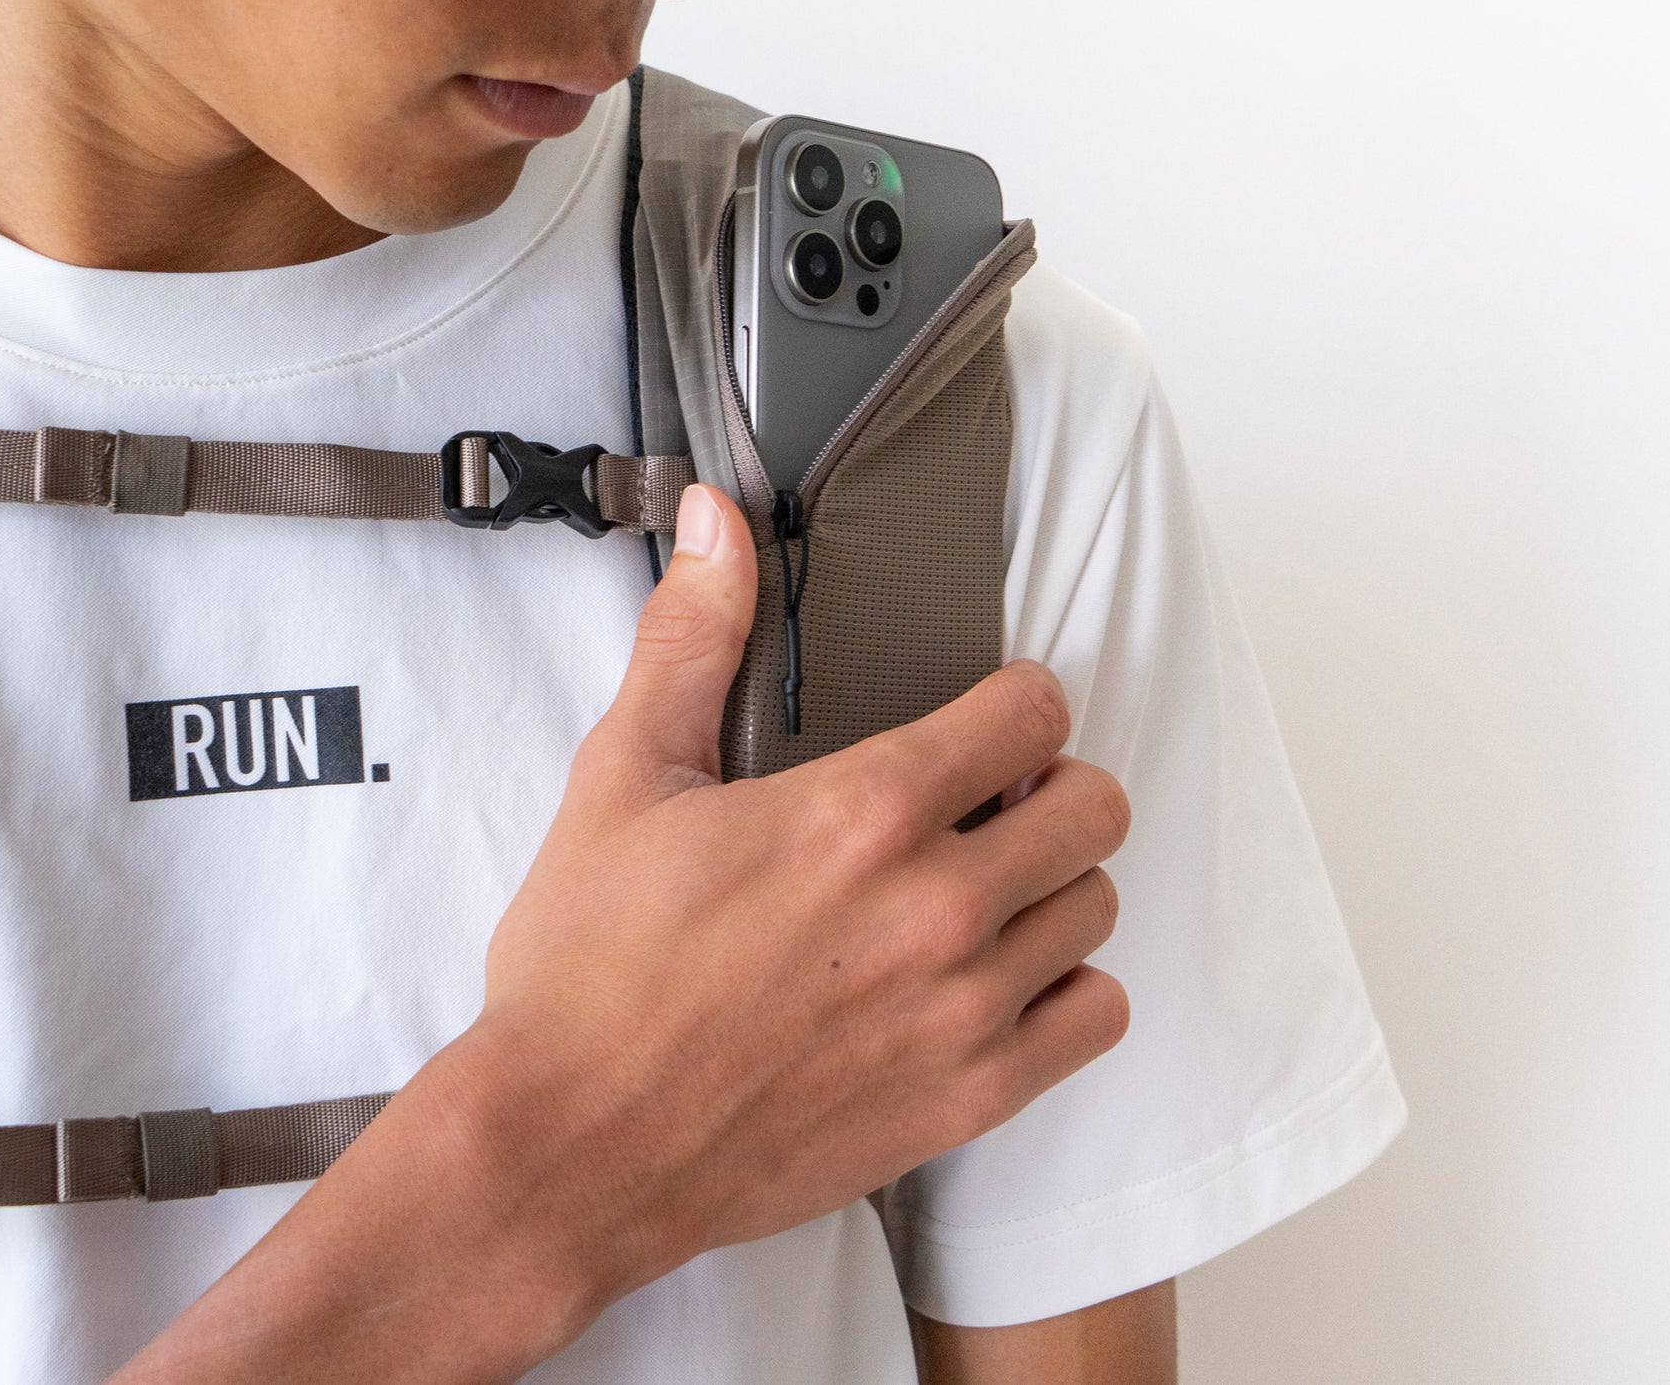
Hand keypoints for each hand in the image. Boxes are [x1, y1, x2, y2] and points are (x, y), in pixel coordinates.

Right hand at [113, 482, 1129, 1384]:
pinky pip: (1097, 1019)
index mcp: (864, 810)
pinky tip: (1000, 979)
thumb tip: (716, 521)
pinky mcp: (967, 1099)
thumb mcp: (626, 777)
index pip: (1034, 714)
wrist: (572, 1149)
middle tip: (994, 801)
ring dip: (1054, 883)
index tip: (989, 717)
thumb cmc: (590, 967)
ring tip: (987, 887)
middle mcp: (937, 904)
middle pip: (1095, 807)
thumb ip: (692, 639)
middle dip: (1053, 785)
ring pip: (1097, 907)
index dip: (1018, 701)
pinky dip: (1066, 990)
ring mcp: (963, 1009)